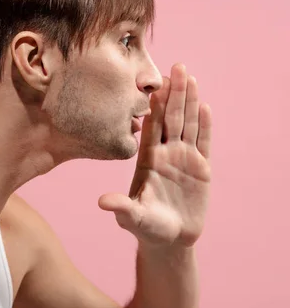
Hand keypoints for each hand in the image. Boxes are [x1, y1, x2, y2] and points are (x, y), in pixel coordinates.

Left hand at [98, 63, 211, 248]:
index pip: (152, 126)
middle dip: (174, 93)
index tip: (154, 83)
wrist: (170, 240)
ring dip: (190, 102)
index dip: (154, 105)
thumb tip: (102, 202)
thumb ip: (122, 208)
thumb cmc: (147, 229)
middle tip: (176, 67)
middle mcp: (166, 154)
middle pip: (172, 118)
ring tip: (190, 77)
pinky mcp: (201, 168)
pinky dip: (205, 126)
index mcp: (148, 159)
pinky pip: (203, 143)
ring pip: (188, 125)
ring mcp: (184, 159)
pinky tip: (205, 107)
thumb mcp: (133, 218)